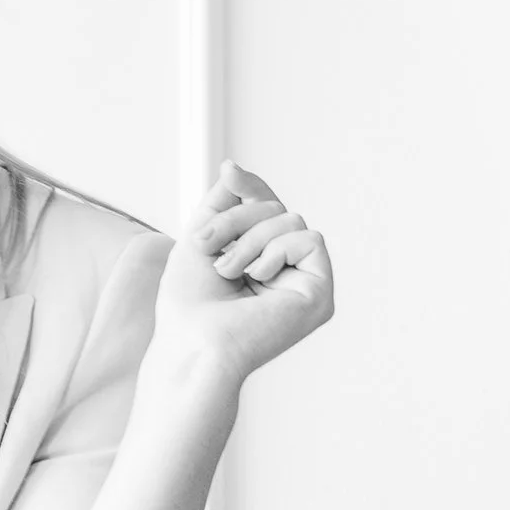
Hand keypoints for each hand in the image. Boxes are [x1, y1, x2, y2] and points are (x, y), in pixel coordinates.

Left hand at [149, 159, 335, 388]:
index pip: (267, 208)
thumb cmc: (189, 304)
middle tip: (209, 249)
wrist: (192, 341)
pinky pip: (310, 240)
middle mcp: (284, 270)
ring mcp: (303, 282)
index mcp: (259, 259)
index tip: (228, 172)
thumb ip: (224, 202)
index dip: (250, 188)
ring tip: (230, 272)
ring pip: (291, 220)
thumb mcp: (201, 236)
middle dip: (236, 221)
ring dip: (250, 240)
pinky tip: (259, 279)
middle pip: (276, 209)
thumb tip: (235, 167)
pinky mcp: (319, 294)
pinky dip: (277, 251)